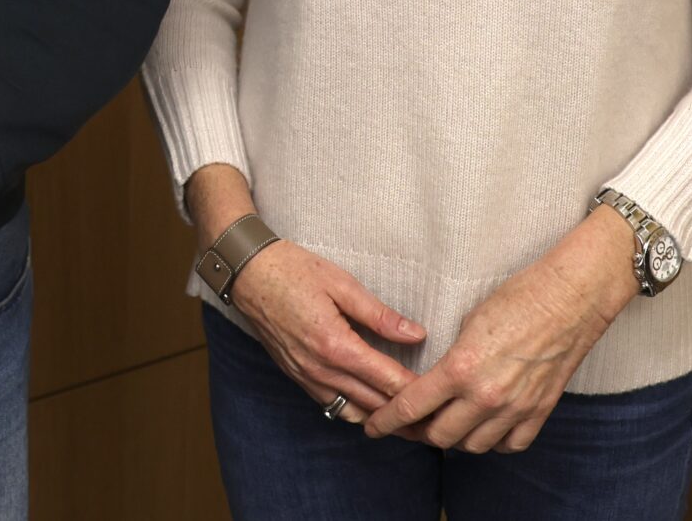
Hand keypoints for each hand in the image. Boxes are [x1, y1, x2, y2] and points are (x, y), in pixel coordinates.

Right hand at [183, 162, 422, 421]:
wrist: (247, 274)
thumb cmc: (293, 270)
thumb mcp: (342, 284)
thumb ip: (381, 315)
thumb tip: (417, 335)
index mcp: (336, 345)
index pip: (388, 381)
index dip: (419, 393)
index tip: (444, 398)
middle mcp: (321, 369)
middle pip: (375, 407)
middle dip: (408, 416)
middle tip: (438, 420)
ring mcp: (307, 377)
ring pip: (354, 413)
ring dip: (384, 419)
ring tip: (412, 420)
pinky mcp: (298, 377)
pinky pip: (333, 407)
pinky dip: (357, 411)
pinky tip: (374, 407)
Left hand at [364, 207, 638, 453]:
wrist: (568, 299)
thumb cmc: (516, 299)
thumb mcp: (466, 322)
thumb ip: (449, 360)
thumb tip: (435, 381)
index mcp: (461, 368)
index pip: (412, 407)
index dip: (386, 421)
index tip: (373, 427)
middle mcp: (486, 396)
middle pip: (439, 435)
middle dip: (418, 432)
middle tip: (409, 423)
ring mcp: (516, 409)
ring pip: (472, 446)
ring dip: (455, 438)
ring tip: (445, 424)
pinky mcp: (539, 412)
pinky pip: (509, 445)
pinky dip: (492, 441)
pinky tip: (484, 428)